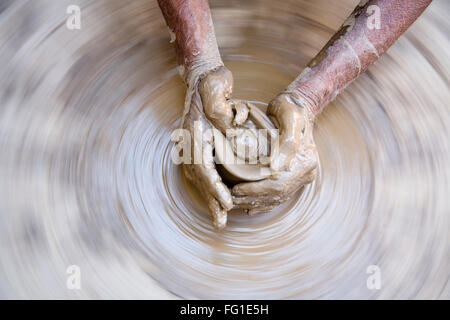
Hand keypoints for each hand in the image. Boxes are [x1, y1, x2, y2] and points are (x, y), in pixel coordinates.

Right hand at [182, 66, 244, 228]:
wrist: (201, 76)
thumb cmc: (211, 82)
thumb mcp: (216, 89)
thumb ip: (221, 110)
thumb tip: (230, 130)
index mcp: (194, 131)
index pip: (203, 166)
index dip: (215, 187)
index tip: (228, 202)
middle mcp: (190, 141)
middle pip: (199, 178)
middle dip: (211, 201)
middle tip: (222, 222)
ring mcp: (192, 145)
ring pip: (199, 178)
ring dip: (210, 198)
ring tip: (220, 218)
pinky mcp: (198, 146)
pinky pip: (203, 171)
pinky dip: (210, 187)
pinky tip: (217, 198)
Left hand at [232, 93, 318, 214]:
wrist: (298, 105)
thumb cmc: (290, 107)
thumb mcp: (289, 115)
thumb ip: (286, 142)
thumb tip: (275, 168)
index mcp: (305, 159)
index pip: (279, 182)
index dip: (256, 189)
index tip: (236, 189)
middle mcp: (307, 170)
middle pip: (278, 193)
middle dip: (253, 198)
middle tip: (231, 198)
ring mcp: (302, 175)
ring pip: (278, 197)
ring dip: (256, 203)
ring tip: (236, 202)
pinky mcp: (295, 176)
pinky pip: (280, 195)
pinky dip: (264, 203)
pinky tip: (250, 207)